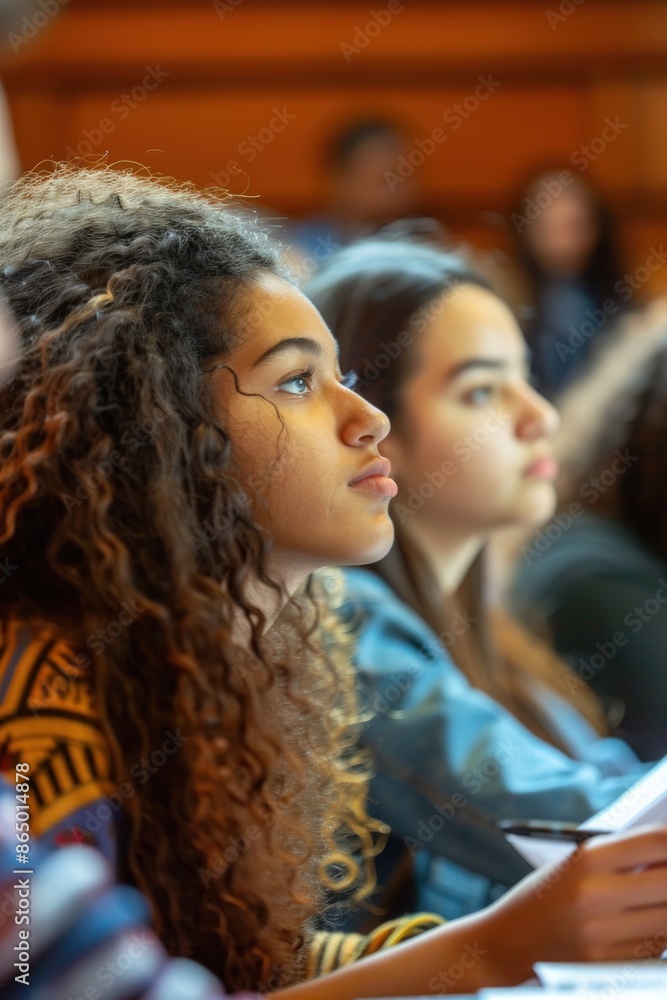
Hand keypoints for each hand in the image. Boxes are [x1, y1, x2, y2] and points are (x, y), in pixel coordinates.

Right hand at [484, 824, 666, 980]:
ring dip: (666, 908)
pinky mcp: (609, 967)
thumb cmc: (545, 897)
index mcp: (586, 859)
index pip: (656, 842)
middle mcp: (596, 896)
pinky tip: (640, 926)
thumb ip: (622, 857)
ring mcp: (604, 935)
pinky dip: (656, 937)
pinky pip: (654, 950)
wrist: (506, 943)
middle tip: (665, 874)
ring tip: (651, 900)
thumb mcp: (575, 863)